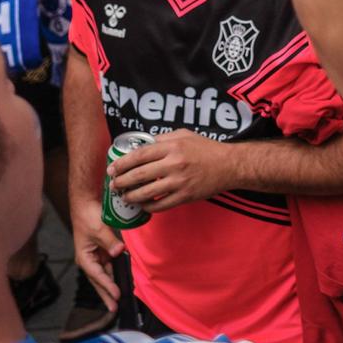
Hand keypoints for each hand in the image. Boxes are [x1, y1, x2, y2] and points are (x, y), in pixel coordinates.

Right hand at [72, 196, 123, 309]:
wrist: (85, 204)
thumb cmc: (88, 217)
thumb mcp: (100, 229)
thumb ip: (111, 242)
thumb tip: (120, 252)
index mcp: (84, 258)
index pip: (97, 276)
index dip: (108, 286)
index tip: (117, 295)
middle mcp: (88, 260)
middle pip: (99, 281)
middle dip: (106, 295)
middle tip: (114, 308)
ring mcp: (94, 257)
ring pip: (104, 275)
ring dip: (111, 286)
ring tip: (119, 299)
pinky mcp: (101, 252)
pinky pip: (109, 266)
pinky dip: (114, 274)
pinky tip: (121, 280)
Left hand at [107, 129, 234, 212]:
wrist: (229, 165)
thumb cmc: (207, 148)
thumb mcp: (185, 135)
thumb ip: (163, 139)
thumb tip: (142, 145)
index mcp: (172, 147)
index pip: (140, 155)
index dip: (122, 163)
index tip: (112, 168)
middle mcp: (174, 164)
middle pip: (139, 175)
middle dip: (121, 181)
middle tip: (113, 185)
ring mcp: (179, 182)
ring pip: (147, 193)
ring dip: (131, 196)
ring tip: (124, 196)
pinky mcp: (185, 196)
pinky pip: (160, 205)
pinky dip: (148, 207)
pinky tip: (143, 205)